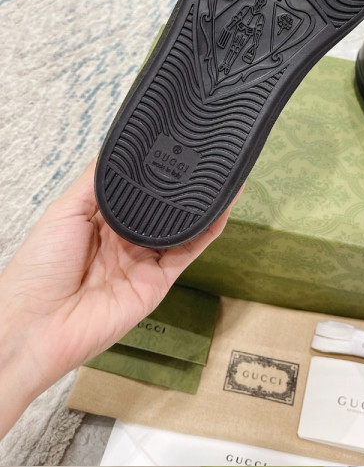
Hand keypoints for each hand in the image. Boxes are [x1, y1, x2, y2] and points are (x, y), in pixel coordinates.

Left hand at [0, 154, 228, 430]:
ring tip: (219, 175)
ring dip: (200, 206)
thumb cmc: (39, 269)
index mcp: (98, 222)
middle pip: (158, 209)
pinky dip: (206, 232)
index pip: (133, 191)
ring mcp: (142, 263)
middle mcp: (122, 242)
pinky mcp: (157, 284)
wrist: (39, 322)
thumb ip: (96, 182)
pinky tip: (220, 208)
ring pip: (179, 230)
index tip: (169, 144)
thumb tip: (121, 151)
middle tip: (200, 154)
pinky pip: (186, 254)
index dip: (150, 171)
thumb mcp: (64, 210)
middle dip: (178, 186)